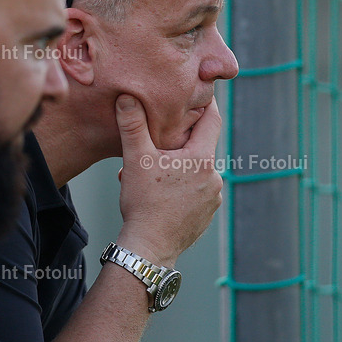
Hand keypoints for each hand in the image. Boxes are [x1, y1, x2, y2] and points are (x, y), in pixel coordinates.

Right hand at [115, 95, 222, 266]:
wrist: (148, 248)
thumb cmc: (143, 203)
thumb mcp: (135, 160)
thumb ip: (132, 125)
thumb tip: (126, 96)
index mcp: (202, 159)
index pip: (212, 119)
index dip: (206, 104)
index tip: (199, 92)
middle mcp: (215, 177)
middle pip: (201, 146)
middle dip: (181, 141)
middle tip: (159, 138)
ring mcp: (213, 198)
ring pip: (197, 171)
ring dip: (179, 167)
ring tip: (152, 172)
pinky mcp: (207, 214)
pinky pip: (197, 191)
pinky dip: (183, 186)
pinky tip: (162, 192)